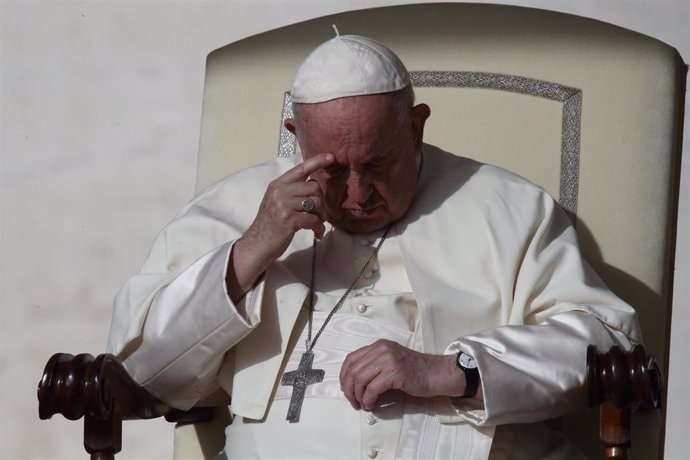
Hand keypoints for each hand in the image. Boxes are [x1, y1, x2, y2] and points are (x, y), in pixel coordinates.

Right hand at [228, 153, 334, 301]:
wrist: (257, 245)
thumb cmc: (270, 225)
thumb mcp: (276, 202)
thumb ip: (291, 191)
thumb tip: (314, 186)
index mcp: (277, 185)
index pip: (300, 169)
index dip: (317, 161)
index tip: (331, 156)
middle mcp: (280, 191)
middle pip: (314, 187)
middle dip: (321, 202)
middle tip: (319, 215)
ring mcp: (284, 205)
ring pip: (316, 203)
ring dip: (321, 216)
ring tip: (316, 225)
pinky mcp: (289, 220)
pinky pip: (314, 219)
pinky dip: (318, 228)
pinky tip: (316, 233)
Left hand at [339, 339, 466, 410]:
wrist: (437, 373)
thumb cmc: (415, 371)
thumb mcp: (391, 360)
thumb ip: (374, 365)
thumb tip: (354, 383)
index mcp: (379, 346)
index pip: (351, 359)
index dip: (344, 376)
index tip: (346, 389)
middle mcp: (381, 349)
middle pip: (353, 370)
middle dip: (349, 389)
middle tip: (353, 402)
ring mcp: (388, 360)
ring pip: (360, 380)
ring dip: (357, 396)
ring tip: (362, 405)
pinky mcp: (395, 373)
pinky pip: (372, 389)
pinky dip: (368, 400)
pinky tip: (371, 405)